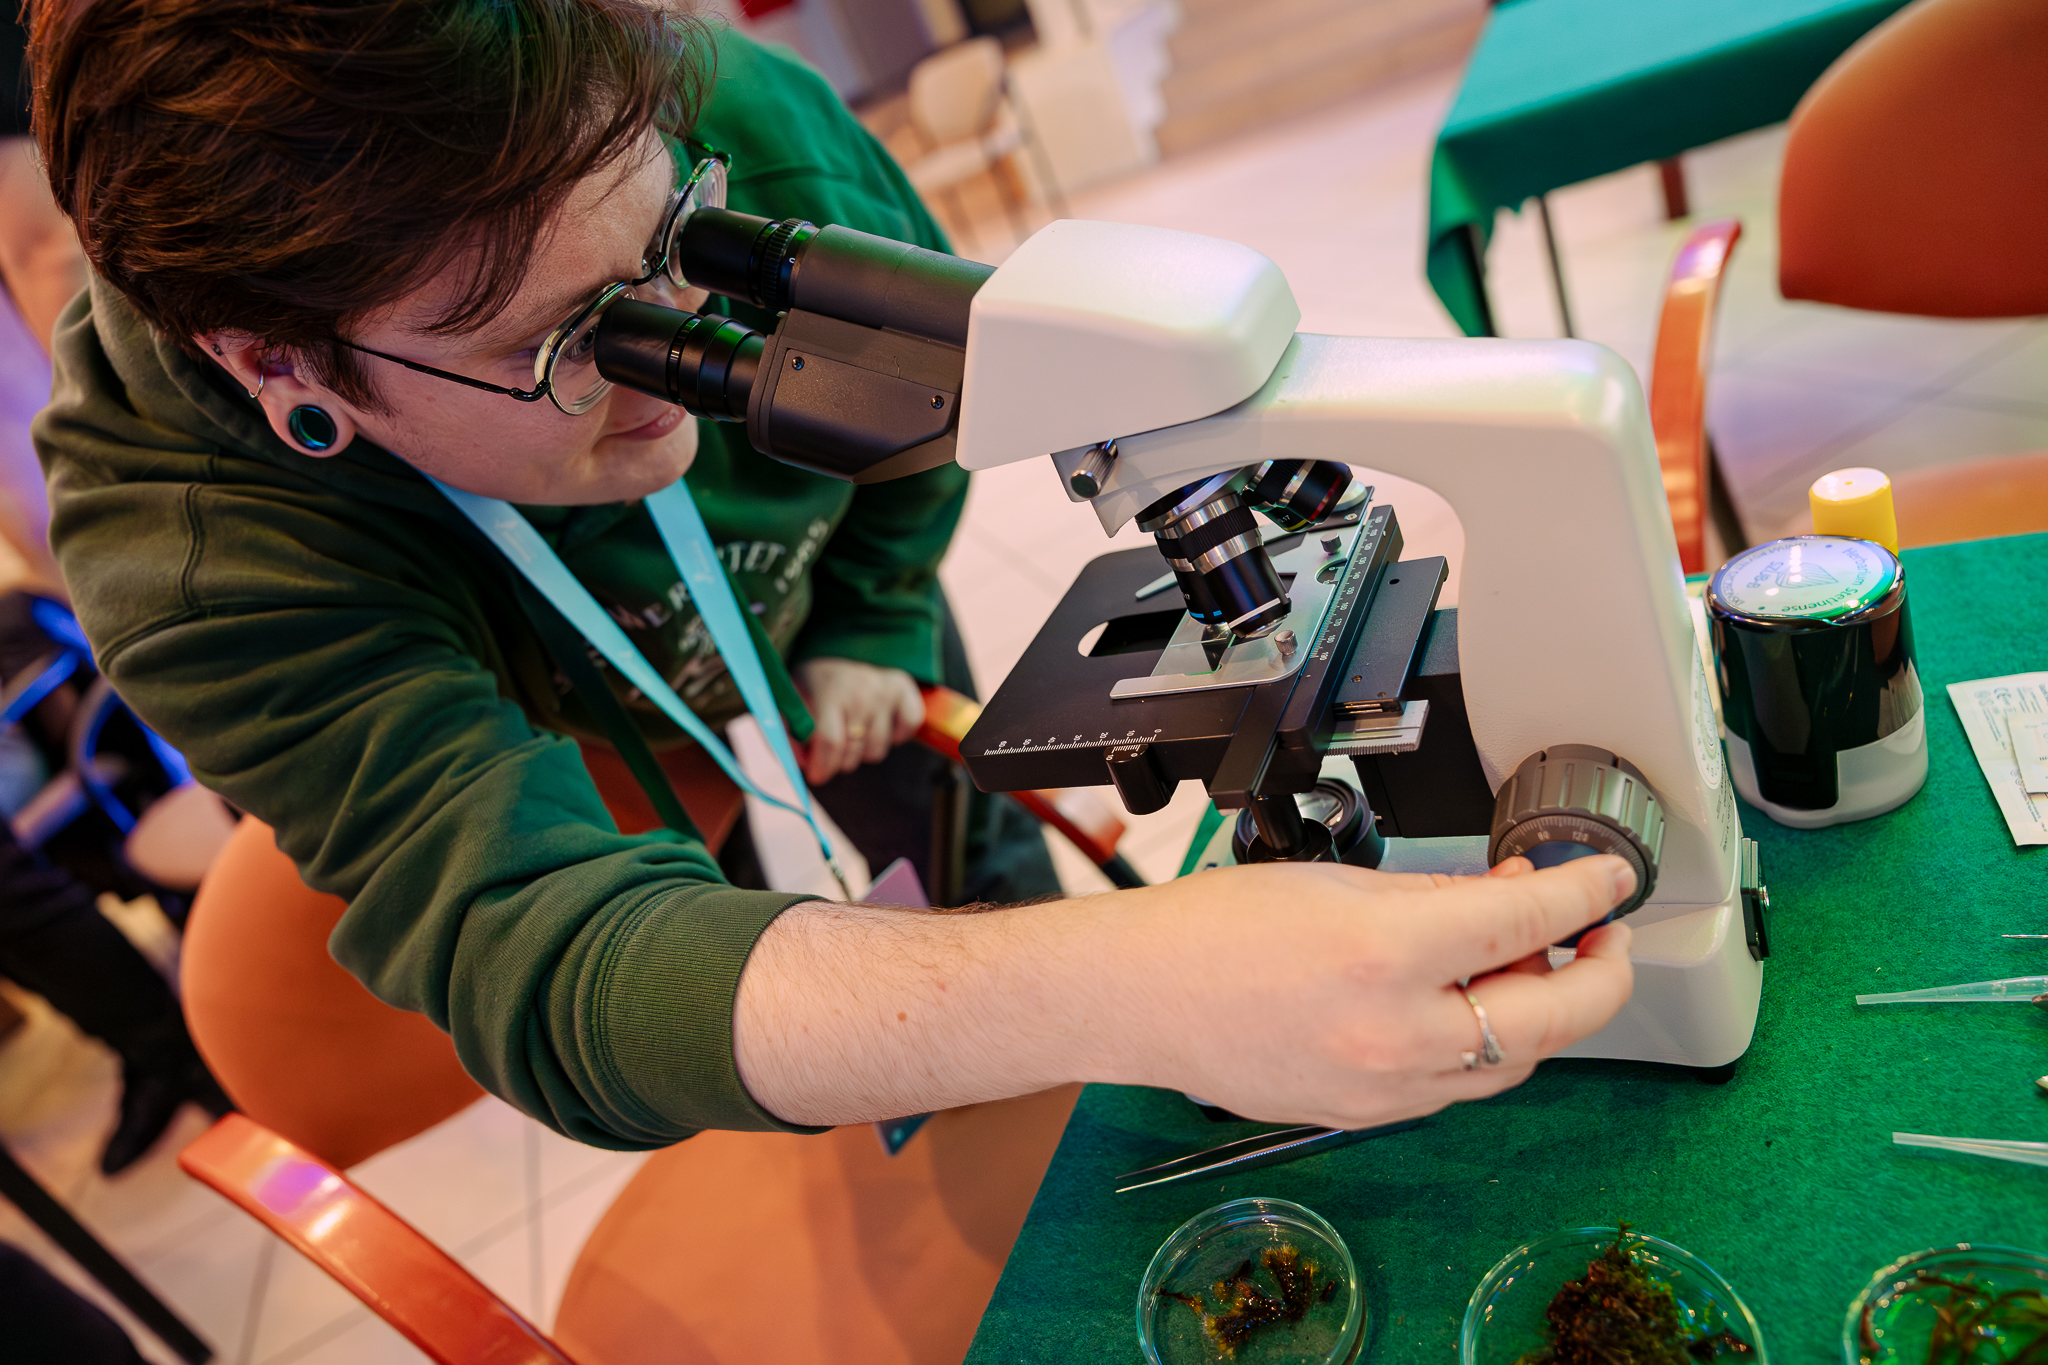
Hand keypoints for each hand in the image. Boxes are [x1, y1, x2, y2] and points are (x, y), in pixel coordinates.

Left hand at [792, 657, 923, 783]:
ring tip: (854, 733)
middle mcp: (862, 692)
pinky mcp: (905, 690)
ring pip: (878, 750)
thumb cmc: (816, 678)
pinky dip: (896, 735)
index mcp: (830, 692)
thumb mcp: (793, 696)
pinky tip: (880, 725)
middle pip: (854, 752)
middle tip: (832, 752)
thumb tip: (800, 762)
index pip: (831, 742)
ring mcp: (886, 691)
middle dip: (838, 761)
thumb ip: (790, 729)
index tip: (816, 776)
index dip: (823, 766)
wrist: (843, 643)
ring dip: (863, 751)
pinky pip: (908, 730)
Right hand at [1092, 855, 1635, 1129]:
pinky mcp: (1368, 1115)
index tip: (1609, 879)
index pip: (1529, 922)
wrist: (1139, 996)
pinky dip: (1482, 1044)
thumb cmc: (1212, 929)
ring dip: (1541, 1013)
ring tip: (1525, 962)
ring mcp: (1384, 1087)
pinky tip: (1466, 1002)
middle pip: (1553, 1017)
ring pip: (1513, 1063)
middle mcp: (1394, 1031)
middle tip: (1604, 937)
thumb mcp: (1337, 881)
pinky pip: (1457, 1085)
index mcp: (1386, 952)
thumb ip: (1436, 893)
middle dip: (1601, 974)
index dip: (1586, 893)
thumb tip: (1510, 896)